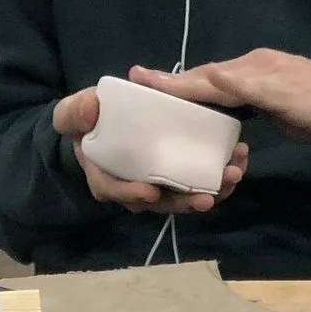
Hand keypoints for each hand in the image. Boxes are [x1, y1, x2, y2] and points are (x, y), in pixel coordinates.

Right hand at [52, 87, 249, 215]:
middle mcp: (134, 190)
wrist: (104, 121)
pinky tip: (237, 164)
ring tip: (232, 177)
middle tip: (207, 196)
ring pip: (183, 198)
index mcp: (106, 179)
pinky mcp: (176, 176)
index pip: (117, 191)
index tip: (152, 191)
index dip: (133, 194)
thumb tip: (91, 107)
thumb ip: (77, 112)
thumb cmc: (87, 119)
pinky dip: (218, 179)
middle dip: (184, 201)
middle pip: (159, 204)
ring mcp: (158, 186)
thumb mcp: (73, 113)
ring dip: (210, 192)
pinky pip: (198, 184)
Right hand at [130, 52, 310, 149]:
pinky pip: (233, 101)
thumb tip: (207, 77)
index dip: (170, 82)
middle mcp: (254, 70)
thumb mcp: (285, 98)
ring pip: (218, 90)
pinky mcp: (273, 100)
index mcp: (252, 68)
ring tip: (163, 104)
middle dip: (174, 87)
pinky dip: (214, 106)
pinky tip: (207, 115)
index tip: (137, 79)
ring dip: (191, 97)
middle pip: (206, 80)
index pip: (203, 76)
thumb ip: (244, 88)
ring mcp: (264, 84)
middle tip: (140, 91)